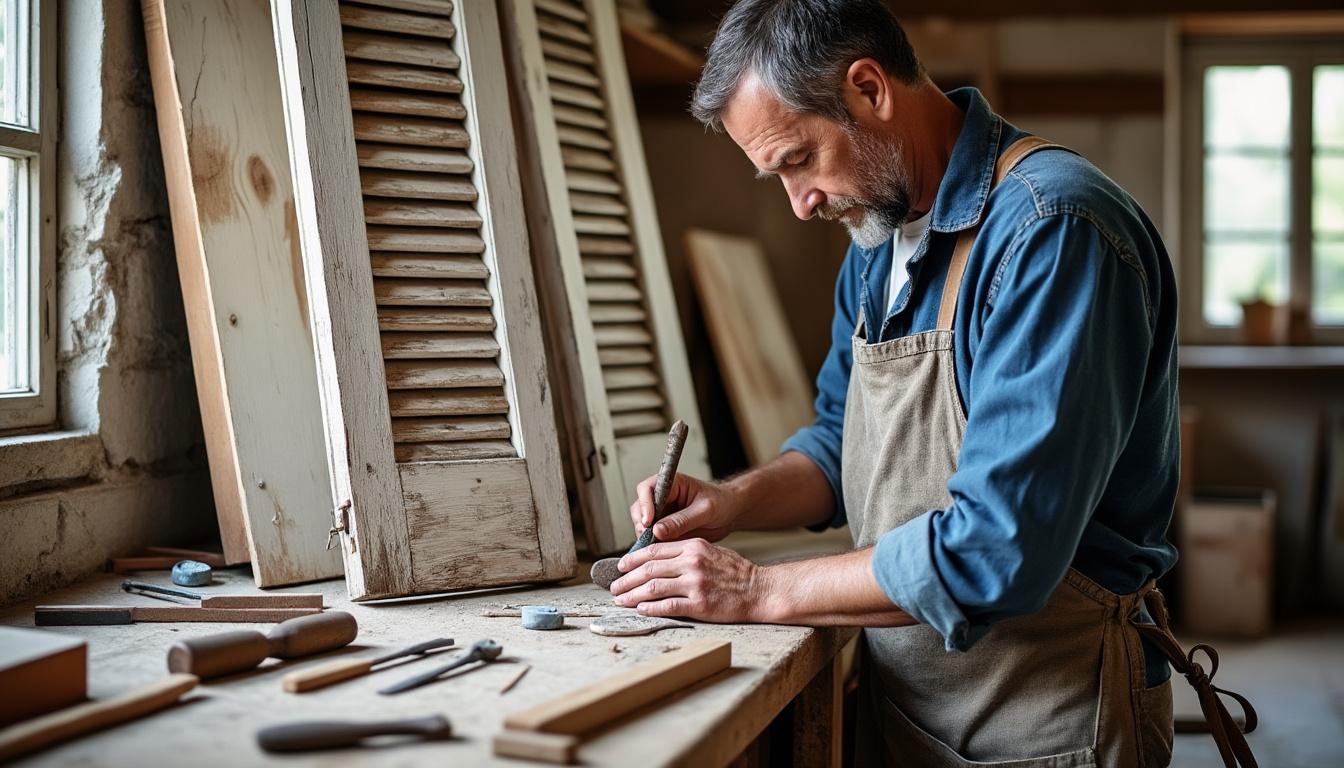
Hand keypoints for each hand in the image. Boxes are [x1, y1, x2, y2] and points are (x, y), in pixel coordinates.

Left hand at [609, 539, 772, 622]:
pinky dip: (650, 608)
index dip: (633, 559)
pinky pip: (667, 606)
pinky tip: (640, 609)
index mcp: (693, 547)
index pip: (654, 551)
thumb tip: (658, 560)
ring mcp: (695, 584)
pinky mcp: (699, 604)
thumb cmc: (736, 572)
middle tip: (614, 586)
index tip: (621, 566)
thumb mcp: (711, 551)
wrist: (759, 590)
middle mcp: (691, 563)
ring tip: (620, 600)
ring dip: (632, 595)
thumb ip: (686, 552)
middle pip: (648, 569)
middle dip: (626, 579)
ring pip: (653, 588)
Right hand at [629, 473, 738, 542]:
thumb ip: (682, 520)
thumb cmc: (721, 503)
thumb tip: (658, 530)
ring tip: (659, 547)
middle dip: (642, 524)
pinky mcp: (665, 528)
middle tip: (650, 539)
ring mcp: (662, 513)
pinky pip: (652, 537)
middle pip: (639, 508)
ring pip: (642, 525)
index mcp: (671, 483)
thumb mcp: (705, 511)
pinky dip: (654, 545)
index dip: (644, 504)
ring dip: (646, 537)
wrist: (730, 513)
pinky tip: (662, 552)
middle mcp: (663, 497)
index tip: (648, 522)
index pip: (647, 489)